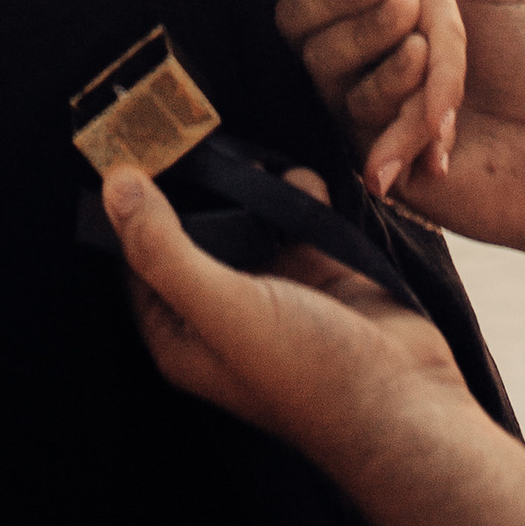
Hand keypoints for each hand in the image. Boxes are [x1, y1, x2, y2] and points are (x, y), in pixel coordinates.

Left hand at [104, 162, 469, 479]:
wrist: (408, 402)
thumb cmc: (309, 374)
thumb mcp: (222, 309)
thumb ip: (164, 248)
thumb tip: (115, 186)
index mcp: (182, 334)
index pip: (135, 259)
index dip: (128, 208)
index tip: (126, 143)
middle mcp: (221, 309)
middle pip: (190, 229)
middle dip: (190, 183)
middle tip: (184, 123)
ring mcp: (272, 286)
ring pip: (244, 215)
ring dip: (247, 182)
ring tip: (244, 148)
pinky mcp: (318, 267)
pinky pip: (295, 212)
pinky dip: (299, 190)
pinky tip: (302, 183)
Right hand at [274, 0, 524, 256]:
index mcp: (378, 4)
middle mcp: (361, 51)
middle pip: (301, 18)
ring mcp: (365, 102)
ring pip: (324, 66)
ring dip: (372, 46)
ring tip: (423, 44)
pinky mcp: (379, 154)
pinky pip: (359, 122)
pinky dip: (394, 105)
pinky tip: (433, 107)